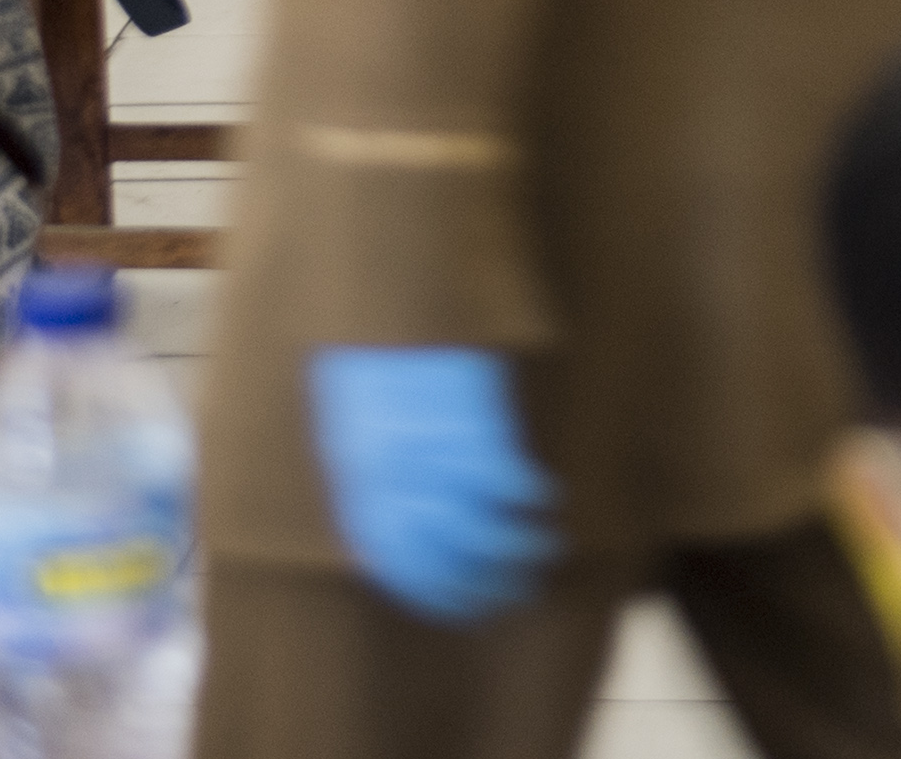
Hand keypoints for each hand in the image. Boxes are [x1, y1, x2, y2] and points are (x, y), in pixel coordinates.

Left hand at [311, 347, 556, 623]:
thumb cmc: (369, 358)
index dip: (440, 595)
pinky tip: (549, 499)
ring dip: (521, 549)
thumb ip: (371, 482)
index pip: (400, 567)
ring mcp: (433, 452)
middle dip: (488, 582)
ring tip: (547, 547)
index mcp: (361, 483)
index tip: (472, 606)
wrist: (385, 295)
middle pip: (446, 558)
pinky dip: (533, 497)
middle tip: (521, 587)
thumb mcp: (351, 426)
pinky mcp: (473, 419)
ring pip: (482, 530)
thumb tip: (386, 541)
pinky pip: (508, 480)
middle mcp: (395, 480)